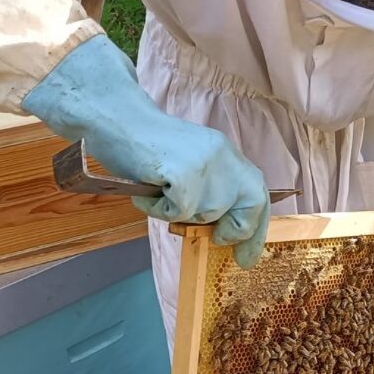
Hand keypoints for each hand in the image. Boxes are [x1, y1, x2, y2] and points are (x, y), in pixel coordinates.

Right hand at [23, 35, 269, 266]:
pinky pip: (175, 212)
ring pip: (205, 214)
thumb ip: (213, 187)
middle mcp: (225, 157)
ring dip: (177, 212)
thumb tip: (225, 231)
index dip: (256, 229)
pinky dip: (156, 208)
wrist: (116, 117)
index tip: (246, 257)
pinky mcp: (185, 174)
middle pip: (250, 207)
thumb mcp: (193, 162)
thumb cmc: (146, 144)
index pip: (258, 195)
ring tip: (157, 188)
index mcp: (229, 154)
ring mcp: (207, 165)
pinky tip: (146, 186)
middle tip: (214, 238)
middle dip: (234, 231)